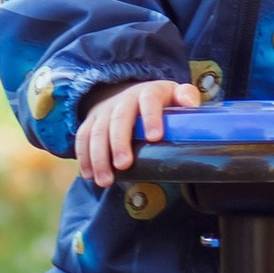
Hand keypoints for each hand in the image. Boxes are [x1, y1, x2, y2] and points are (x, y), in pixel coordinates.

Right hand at [75, 78, 199, 186]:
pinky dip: (84, 157)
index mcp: (148, 92)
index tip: (154, 137)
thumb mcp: (175, 95)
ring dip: (99, 156)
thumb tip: (190, 103)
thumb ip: (186, 96)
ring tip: (105, 180)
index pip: (149, 100)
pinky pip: (83, 137)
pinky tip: (88, 175)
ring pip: (97, 131)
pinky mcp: (91, 121)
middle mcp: (124, 99)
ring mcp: (105, 110)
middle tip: (124, 165)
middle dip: (119, 142)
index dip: (152, 117)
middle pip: (119, 118)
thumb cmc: (159, 102)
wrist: (128, 92)